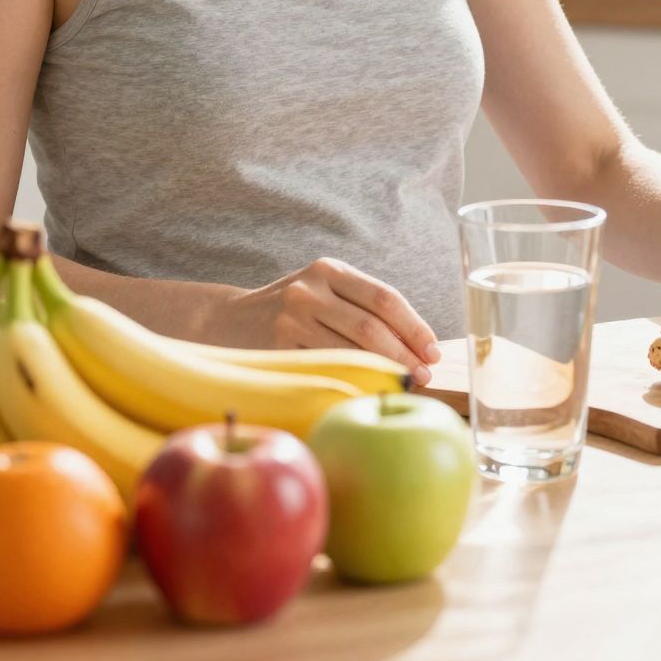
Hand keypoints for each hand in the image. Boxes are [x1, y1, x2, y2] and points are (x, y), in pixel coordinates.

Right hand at [231, 258, 441, 384]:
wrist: (226, 320)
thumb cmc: (291, 312)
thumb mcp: (322, 292)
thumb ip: (362, 308)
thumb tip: (418, 346)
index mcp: (330, 270)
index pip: (385, 298)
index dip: (415, 327)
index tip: (434, 352)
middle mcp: (310, 290)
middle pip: (371, 325)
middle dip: (404, 354)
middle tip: (424, 376)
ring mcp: (291, 318)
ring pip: (351, 349)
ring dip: (384, 370)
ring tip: (404, 385)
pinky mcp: (277, 347)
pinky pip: (325, 367)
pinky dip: (353, 381)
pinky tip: (369, 390)